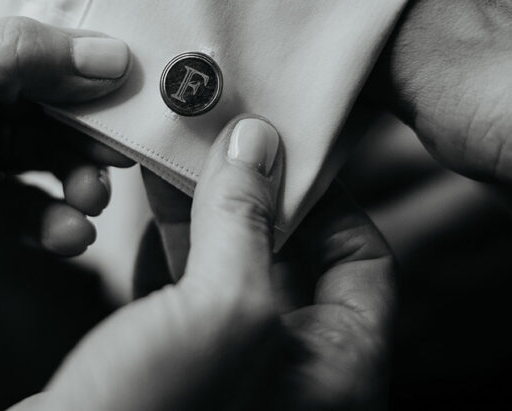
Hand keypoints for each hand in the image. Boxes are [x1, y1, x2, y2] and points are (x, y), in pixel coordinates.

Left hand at [0, 15, 131, 383]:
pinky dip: (60, 222)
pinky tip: (66, 234)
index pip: (27, 20)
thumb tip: (107, 53)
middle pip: (55, 91)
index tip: (139, 62)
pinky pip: (38, 210)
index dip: (86, 38)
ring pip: (55, 152)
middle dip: (95, 117)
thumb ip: (7, 60)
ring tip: (89, 194)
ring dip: (83, 173)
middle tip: (126, 140)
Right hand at [16, 116, 395, 410]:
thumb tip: (258, 143)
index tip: (283, 151)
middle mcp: (293, 376)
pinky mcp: (175, 372)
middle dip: (257, 193)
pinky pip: (188, 294)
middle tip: (224, 137)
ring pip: (234, 270)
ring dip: (209, 211)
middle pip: (296, 258)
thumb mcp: (219, 310)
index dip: (330, 199)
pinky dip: (172, 245)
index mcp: (336, 370)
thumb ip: (245, 222)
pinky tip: (147, 206)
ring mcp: (233, 375)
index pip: (364, 260)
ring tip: (180, 155)